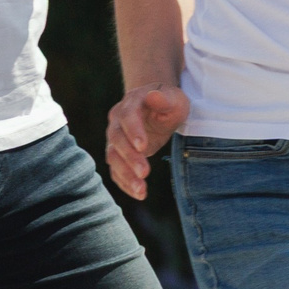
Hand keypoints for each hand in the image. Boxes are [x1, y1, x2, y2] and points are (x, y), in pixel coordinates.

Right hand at [106, 83, 190, 199]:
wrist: (157, 107)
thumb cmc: (168, 103)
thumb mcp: (174, 99)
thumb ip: (165, 99)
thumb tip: (153, 95)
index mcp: (131, 104)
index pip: (128, 117)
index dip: (134, 132)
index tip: (143, 147)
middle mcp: (117, 121)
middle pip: (117, 140)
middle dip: (130, 158)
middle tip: (144, 173)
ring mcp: (115, 139)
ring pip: (113, 157)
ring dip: (125, 174)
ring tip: (141, 190)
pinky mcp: (118, 154)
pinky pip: (116, 170)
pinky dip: (125, 183)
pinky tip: (139, 193)